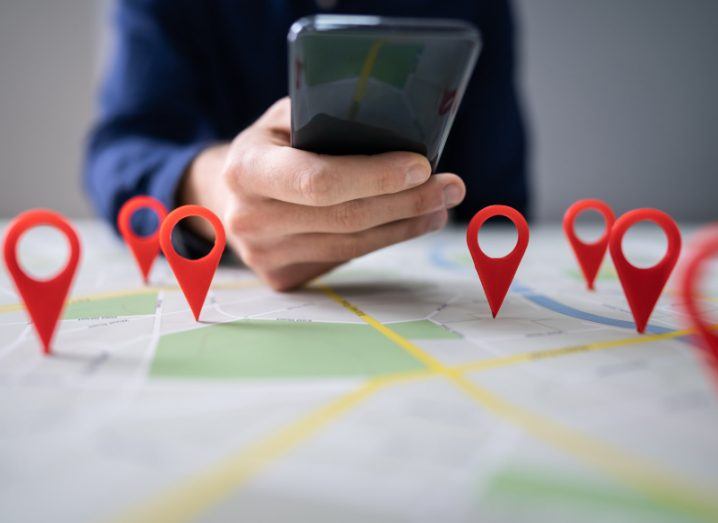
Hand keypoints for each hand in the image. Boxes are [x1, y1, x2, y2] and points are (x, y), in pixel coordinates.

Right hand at [180, 97, 465, 289]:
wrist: (229, 195)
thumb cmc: (271, 146)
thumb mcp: (284, 117)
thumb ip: (324, 117)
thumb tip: (395, 123)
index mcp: (247, 169)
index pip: (318, 181)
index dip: (374, 177)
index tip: (422, 166)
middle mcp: (250, 218)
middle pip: (345, 217)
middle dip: (406, 201)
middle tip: (452, 187)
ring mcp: (264, 255)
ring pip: (353, 244)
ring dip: (406, 224)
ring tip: (441, 204)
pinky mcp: (282, 277)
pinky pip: (345, 258)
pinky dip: (385, 239)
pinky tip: (411, 223)